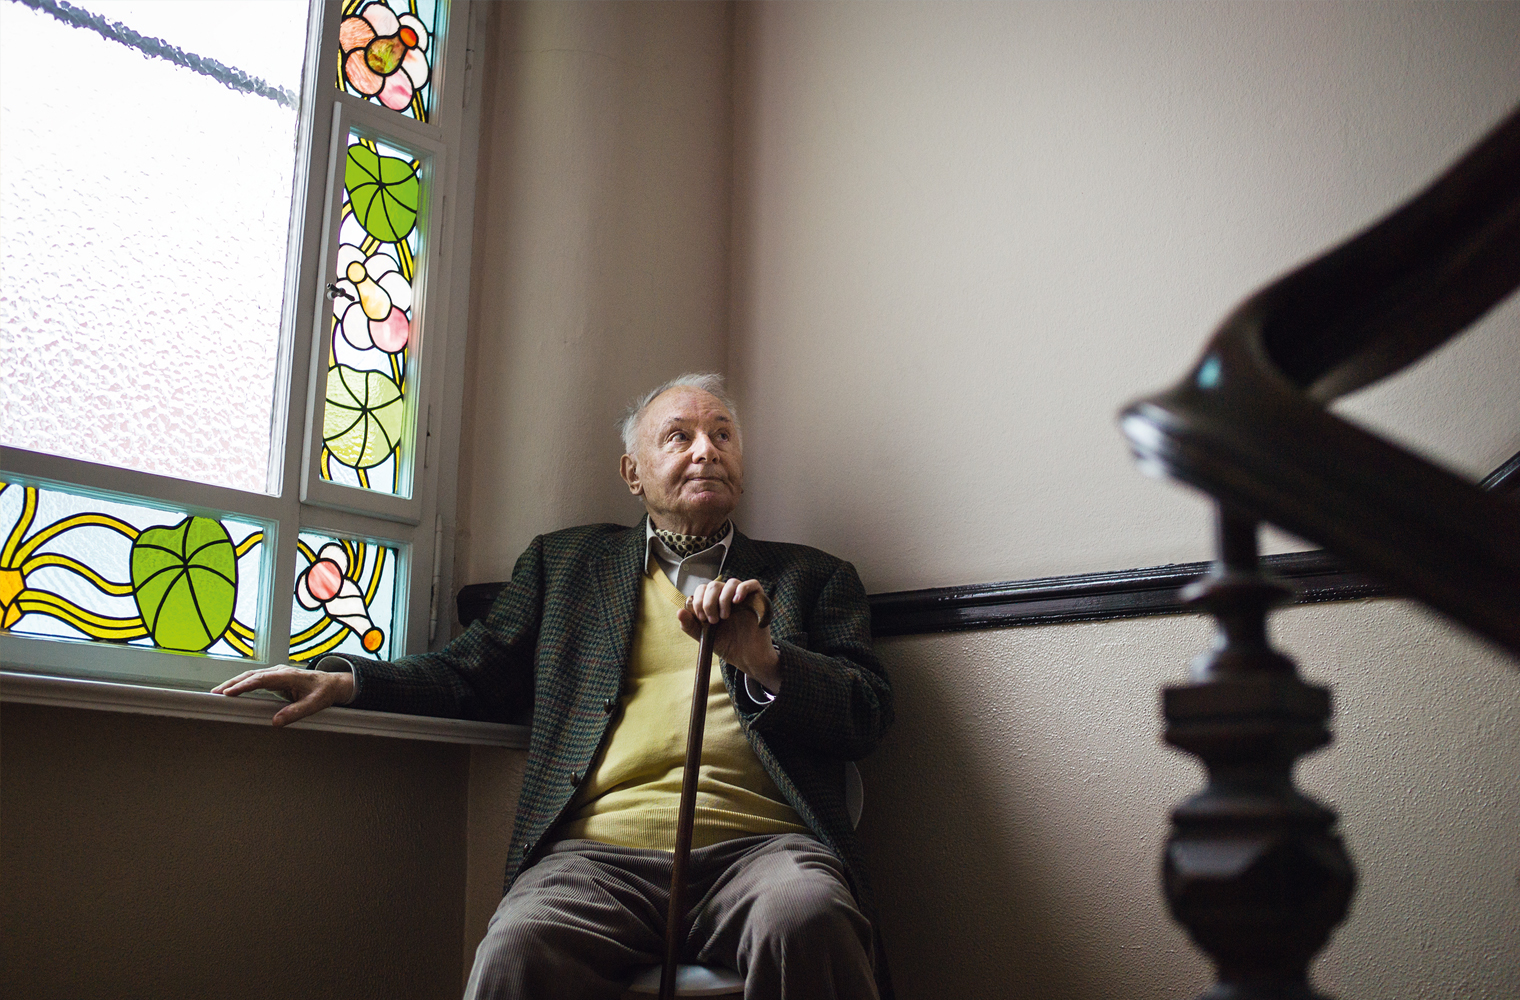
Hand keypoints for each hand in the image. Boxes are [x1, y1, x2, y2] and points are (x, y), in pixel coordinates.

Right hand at [212, 666, 354, 726]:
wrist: (331, 683)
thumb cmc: (323, 692)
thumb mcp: (313, 704)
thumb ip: (295, 712)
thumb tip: (275, 722)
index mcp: (287, 675)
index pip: (260, 679)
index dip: (244, 686)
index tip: (229, 693)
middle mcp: (279, 672)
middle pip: (251, 675)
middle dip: (232, 683)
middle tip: (215, 694)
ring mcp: (276, 674)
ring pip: (250, 676)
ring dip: (234, 683)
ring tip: (217, 693)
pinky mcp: (274, 679)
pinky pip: (254, 680)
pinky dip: (241, 685)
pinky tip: (231, 692)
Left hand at [678, 578, 781, 692]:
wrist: (746, 658)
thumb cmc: (727, 645)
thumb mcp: (705, 637)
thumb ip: (690, 626)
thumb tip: (679, 612)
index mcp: (714, 602)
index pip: (702, 589)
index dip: (699, 601)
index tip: (702, 619)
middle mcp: (727, 597)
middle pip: (714, 584)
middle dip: (709, 602)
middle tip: (712, 620)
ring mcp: (743, 598)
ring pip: (731, 582)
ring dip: (723, 598)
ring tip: (724, 616)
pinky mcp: (758, 600)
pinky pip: (752, 584)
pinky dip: (743, 589)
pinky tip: (736, 601)